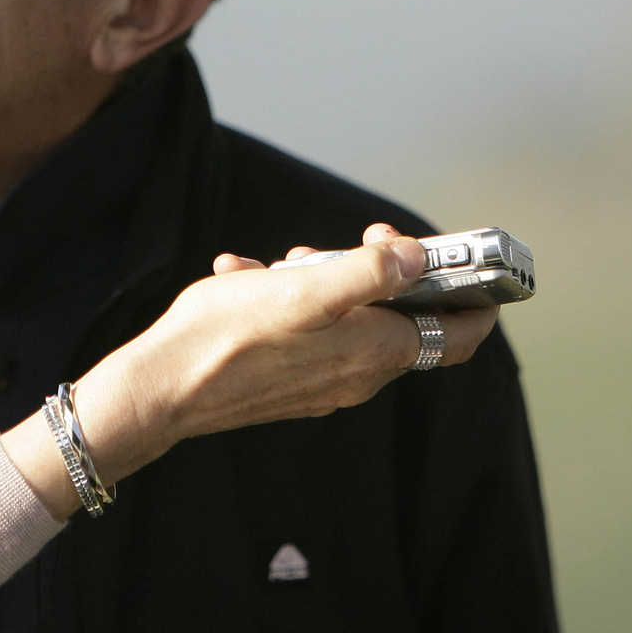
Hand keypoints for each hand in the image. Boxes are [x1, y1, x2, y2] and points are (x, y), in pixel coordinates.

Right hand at [1, 224, 496, 516]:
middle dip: (383, 273)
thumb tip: (415, 256)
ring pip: (350, 322)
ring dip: (327, 282)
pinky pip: (308, 334)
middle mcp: (356, 376)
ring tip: (281, 262)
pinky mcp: (289, 385)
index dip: (470, 295)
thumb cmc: (225, 338)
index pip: (457, 335)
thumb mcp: (298, 291)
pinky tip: (245, 279)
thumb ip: (365, 273)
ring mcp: (322, 384)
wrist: (161, 389)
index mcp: (372, 353)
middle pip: (401, 320)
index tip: (457, 259)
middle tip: (353, 242)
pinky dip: (289, 303)